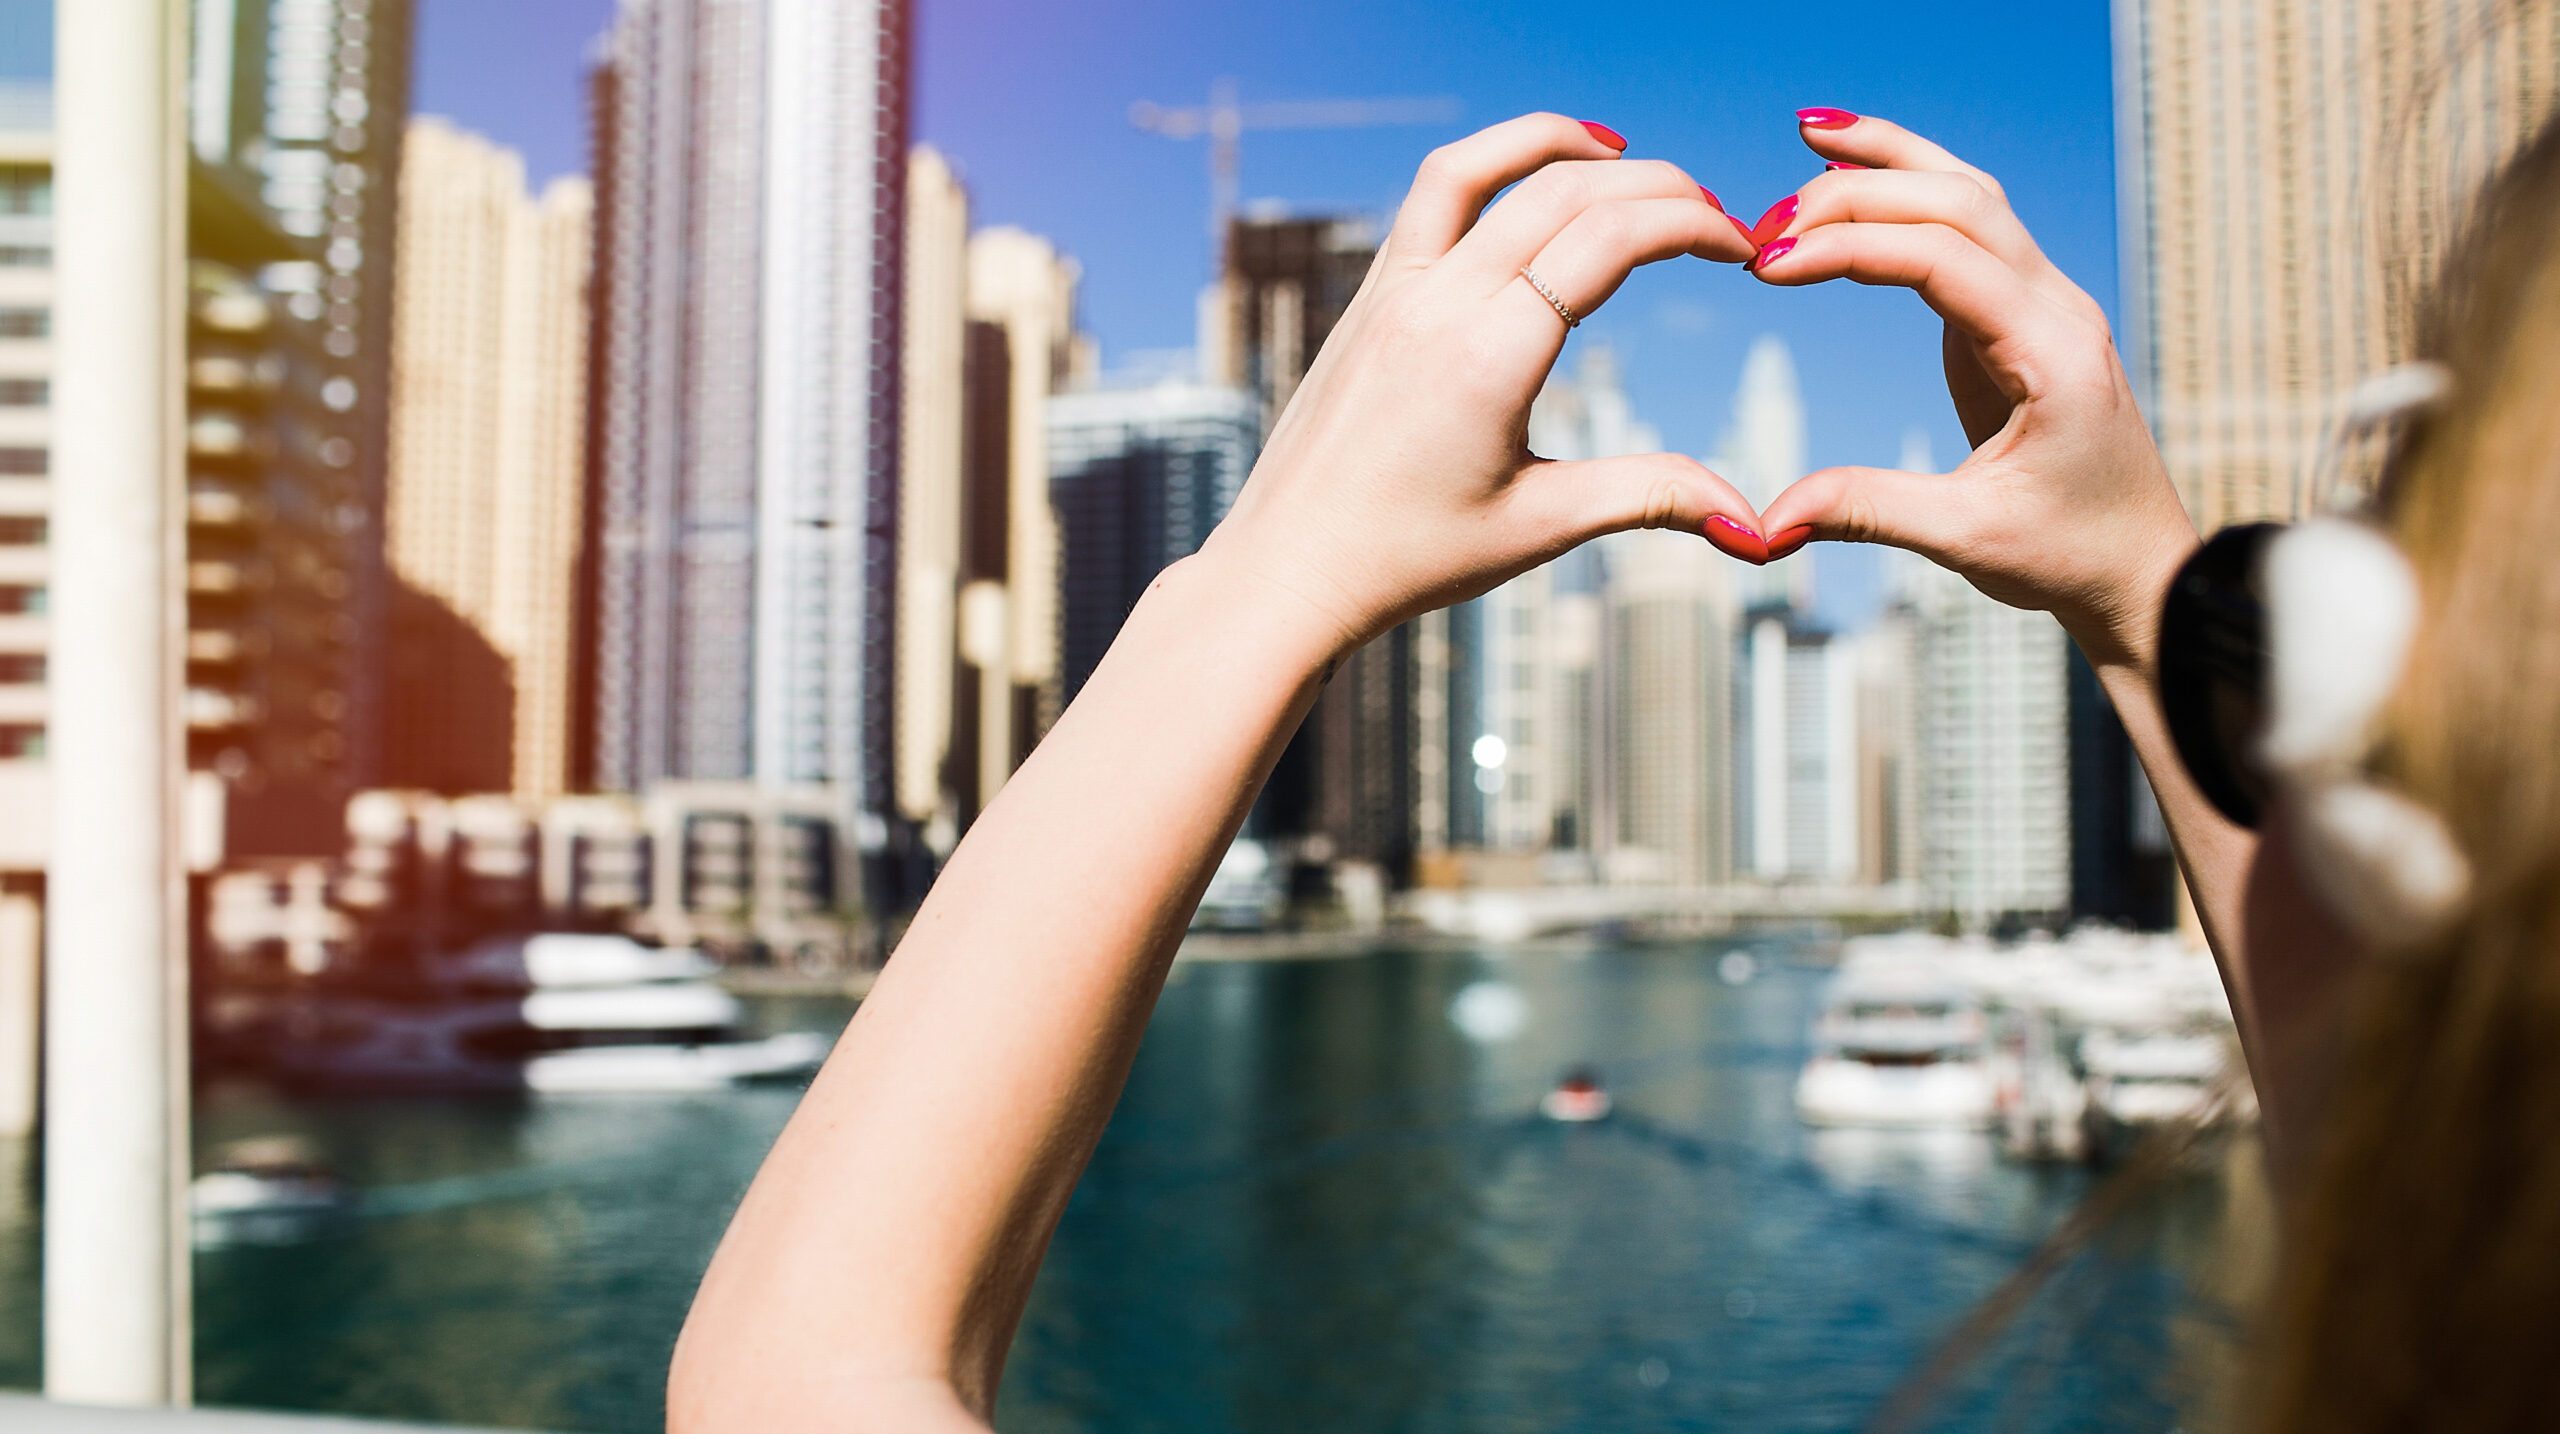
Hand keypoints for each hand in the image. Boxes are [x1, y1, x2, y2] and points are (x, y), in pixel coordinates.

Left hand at [1197, 113, 1763, 662]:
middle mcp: (1437, 304)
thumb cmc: (1407, 560)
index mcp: (1488, 356)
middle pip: (1563, 189)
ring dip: (1560, 143)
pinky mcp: (1368, 298)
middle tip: (1714, 216)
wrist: (1287, 571)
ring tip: (1623, 155)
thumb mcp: (1539, 527)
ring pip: (1480, 167)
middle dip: (1655, 186)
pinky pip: (1430, 197)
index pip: (1609, 238)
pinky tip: (1530, 190)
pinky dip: (1491, 167)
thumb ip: (1649, 496)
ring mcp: (1393, 292)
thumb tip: (1753, 525)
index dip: (1691, 225)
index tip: (1740, 249)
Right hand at [1746, 112, 2196, 668]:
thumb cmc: (2069, 553)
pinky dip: (1913, 193)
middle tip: (1763, 227)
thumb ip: (1867, 511)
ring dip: (1892, 161)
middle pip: (1956, 201)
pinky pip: (1970, 227)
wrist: (2141, 567)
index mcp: (2051, 350)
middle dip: (1856, 193)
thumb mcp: (1966, 538)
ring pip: (1971, 194)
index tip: (1767, 269)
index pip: (1940, 257)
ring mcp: (2046, 302)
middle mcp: (2058, 307)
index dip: (1847, 248)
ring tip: (1811, 133)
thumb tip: (1767, 522)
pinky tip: (1860, 180)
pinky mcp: (2024, 314)